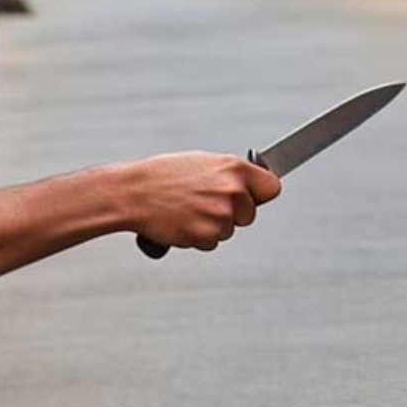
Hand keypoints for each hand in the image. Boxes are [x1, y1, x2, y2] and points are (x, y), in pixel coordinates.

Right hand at [124, 152, 281, 251]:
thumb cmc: (163, 176)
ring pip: (229, 230)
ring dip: (212, 226)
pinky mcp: (207, 235)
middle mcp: (233, 191)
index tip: (254, 197)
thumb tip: (249, 187)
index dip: (260, 194)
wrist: (133, 193)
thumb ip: (230, 175)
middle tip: (204, 203)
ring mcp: (222, 214)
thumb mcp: (203, 163)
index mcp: (235, 168)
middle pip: (250, 215)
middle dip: (232, 214)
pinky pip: (211, 243)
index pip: (272, 187)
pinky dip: (198, 237)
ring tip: (187, 209)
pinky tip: (182, 221)